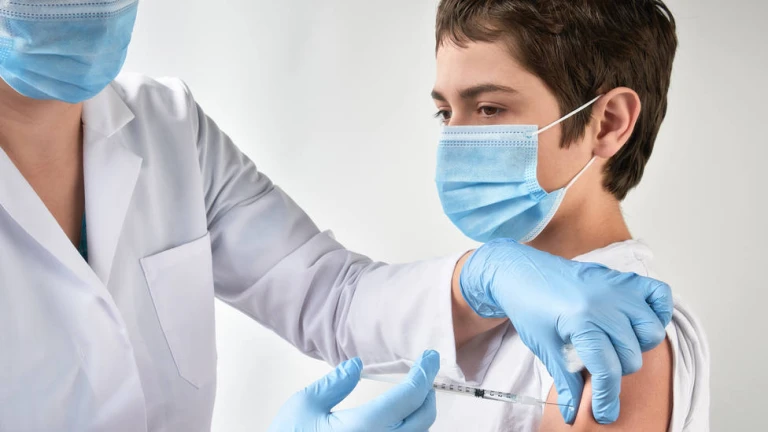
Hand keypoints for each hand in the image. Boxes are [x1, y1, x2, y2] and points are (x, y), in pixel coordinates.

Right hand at [268, 350, 439, 431]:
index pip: (409, 396)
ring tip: (413, 396)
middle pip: (423, 419)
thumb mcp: (304, 405)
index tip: (430, 358)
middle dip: (428, 393)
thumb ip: (335, 383)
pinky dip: (409, 431)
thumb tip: (356, 366)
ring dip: (420, 415)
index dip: (424, 373)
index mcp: (364, 428)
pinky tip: (398, 421)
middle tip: (424, 374)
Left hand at [459, 239, 672, 423]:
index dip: (606, 399)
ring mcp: (618, 287)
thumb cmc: (529, 307)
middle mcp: (606, 303)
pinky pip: (660, 295)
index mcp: (582, 321)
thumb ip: (566, 381)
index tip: (604, 414)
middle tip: (596, 366)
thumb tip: (573, 413)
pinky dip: (657, 312)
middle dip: (616, 371)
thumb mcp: (545, 347)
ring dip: (637, 345)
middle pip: (632, 356)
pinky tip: (636, 323)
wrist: (520, 272)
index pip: (608, 371)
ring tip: (613, 345)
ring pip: (651, 331)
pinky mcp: (623, 277)